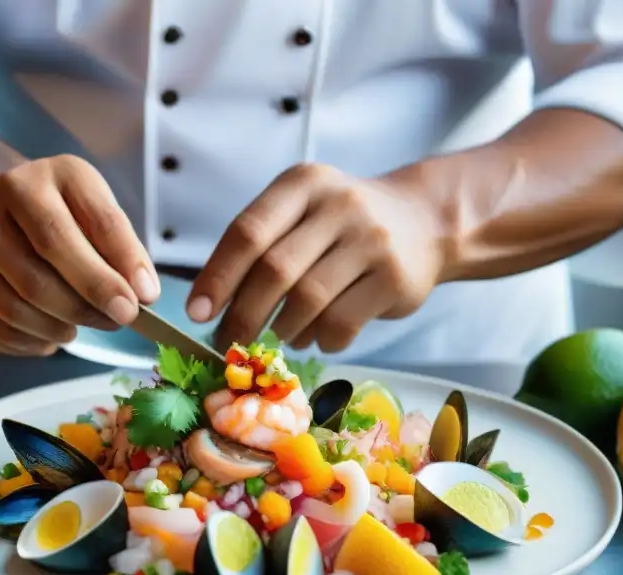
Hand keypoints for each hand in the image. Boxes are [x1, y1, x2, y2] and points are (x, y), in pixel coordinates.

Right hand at [0, 155, 159, 354]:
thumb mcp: (98, 214)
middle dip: (85, 306)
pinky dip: (34, 342)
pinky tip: (50, 331)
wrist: (8, 213)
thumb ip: (124, 251)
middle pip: (37, 276)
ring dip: (60, 328)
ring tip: (81, 324)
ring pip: (15, 309)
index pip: (65, 231)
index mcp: (30, 182)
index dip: (104, 274)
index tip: (136, 304)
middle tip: (117, 321)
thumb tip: (142, 294)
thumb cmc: (65, 217)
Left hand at [186, 163, 445, 352]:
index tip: (197, 313)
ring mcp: (371, 241)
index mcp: (303, 183)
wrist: (426, 220)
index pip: (248, 232)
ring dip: (284, 328)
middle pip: (274, 271)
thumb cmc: (344, 224)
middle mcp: (338, 205)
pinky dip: (320, 339)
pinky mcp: (395, 279)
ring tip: (280, 333)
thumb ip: (261, 244)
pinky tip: (318, 335)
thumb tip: (211, 306)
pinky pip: (341, 324)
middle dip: (243, 315)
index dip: (217, 277)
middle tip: (229, 342)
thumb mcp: (303, 211)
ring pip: (307, 301)